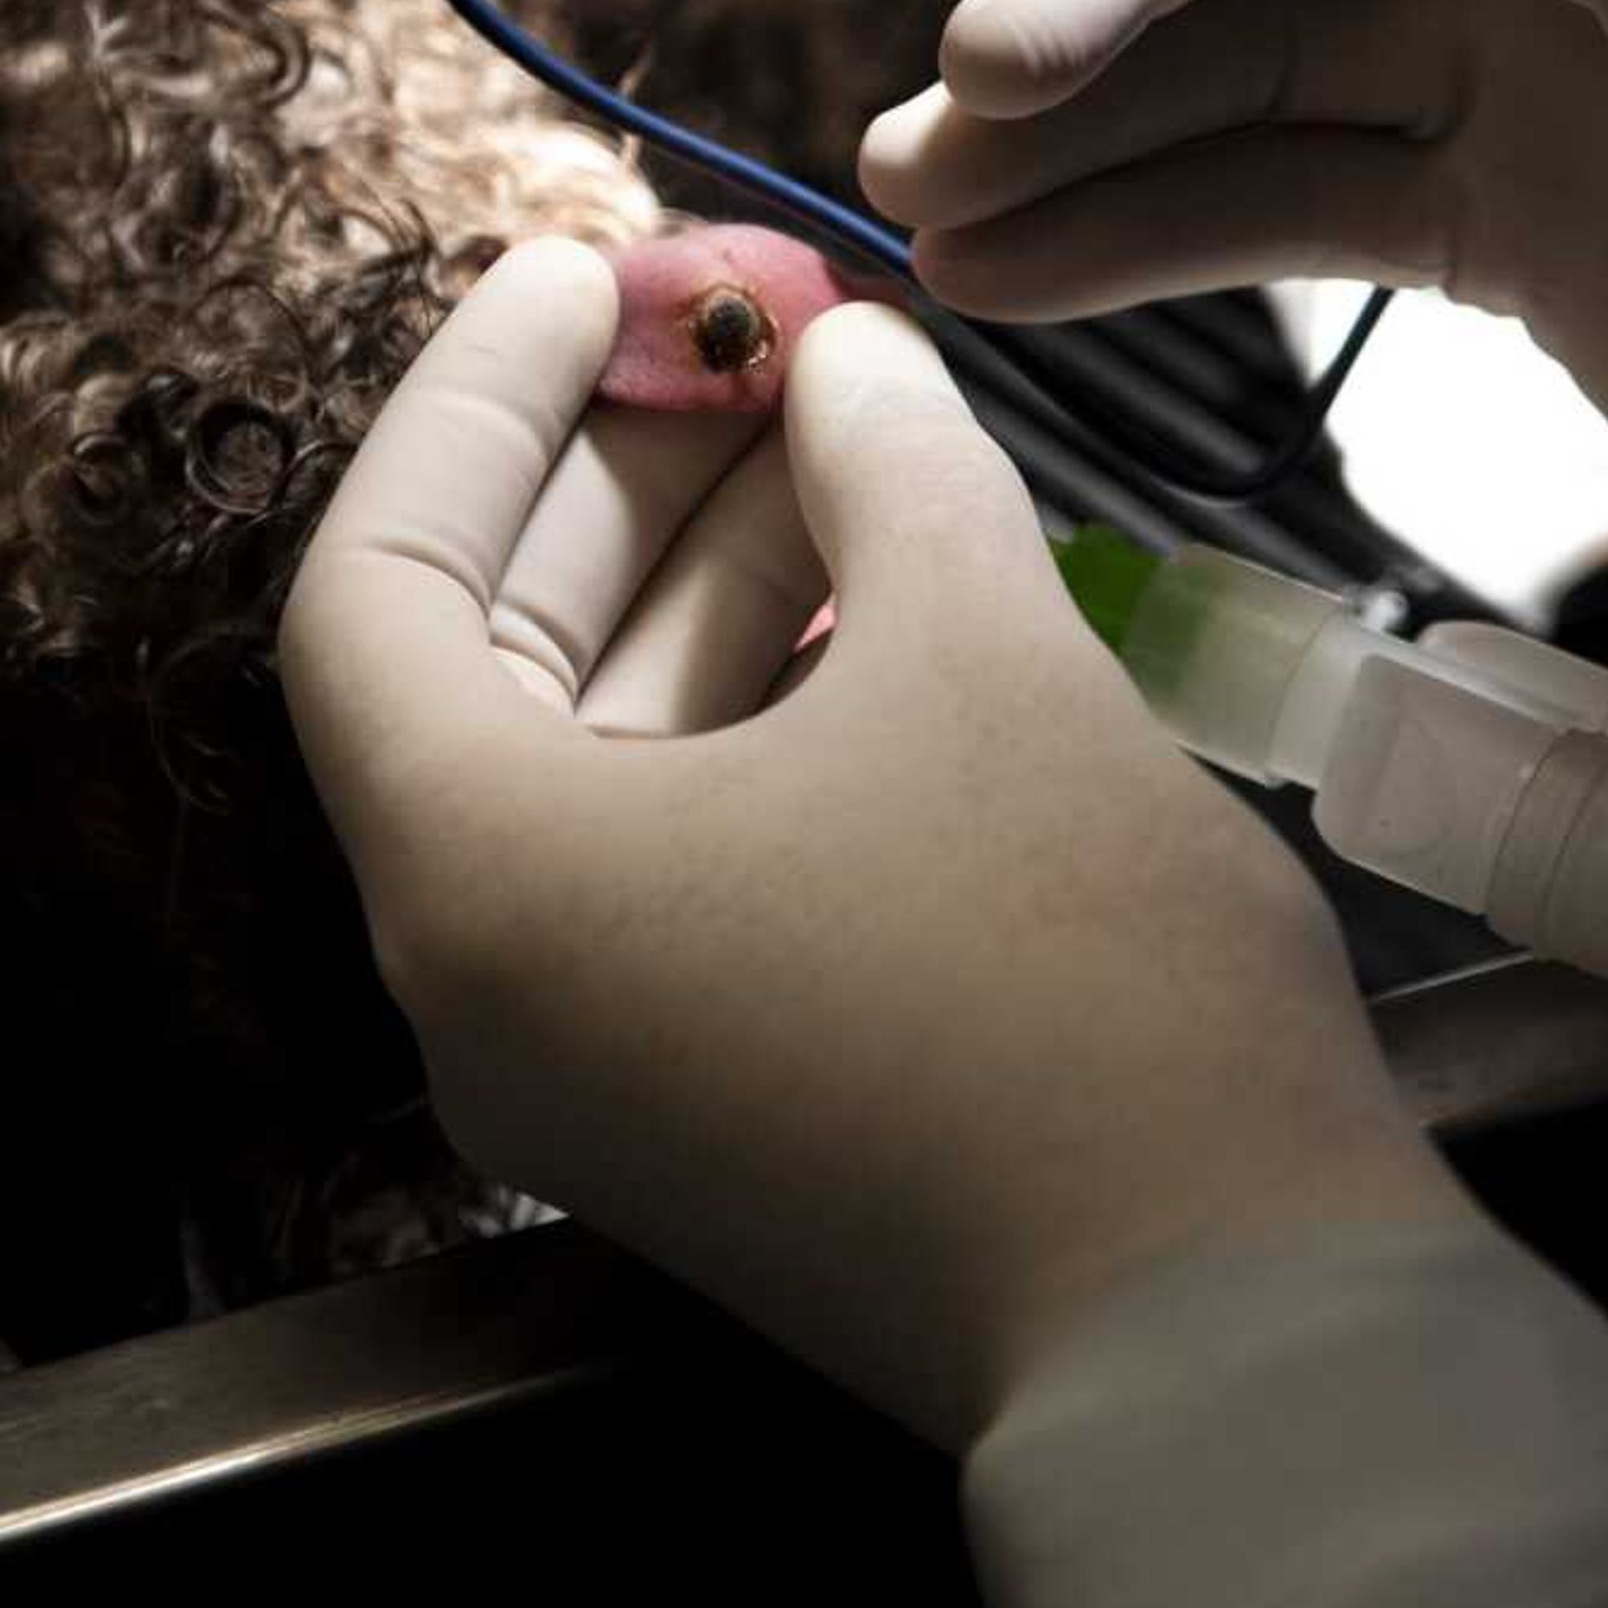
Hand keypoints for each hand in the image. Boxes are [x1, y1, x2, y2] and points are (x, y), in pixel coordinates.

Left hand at [279, 241, 1470, 1448]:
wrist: (1231, 1338)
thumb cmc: (1082, 979)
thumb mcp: (986, 657)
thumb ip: (888, 466)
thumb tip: (850, 357)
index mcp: (476, 878)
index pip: (376, 575)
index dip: (479, 395)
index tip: (600, 269)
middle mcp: (488, 985)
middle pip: (483, 657)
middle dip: (620, 470)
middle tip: (754, 322)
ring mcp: (595, 1065)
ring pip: (595, 758)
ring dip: (709, 578)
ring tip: (845, 423)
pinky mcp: (707, 1107)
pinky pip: (673, 859)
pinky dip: (751, 712)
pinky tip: (881, 589)